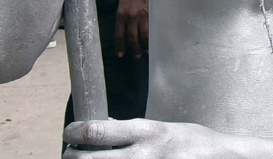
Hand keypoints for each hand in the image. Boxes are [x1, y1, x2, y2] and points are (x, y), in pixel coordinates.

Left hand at [64, 118, 222, 158]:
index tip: (70, 130)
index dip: (75, 131)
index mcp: (148, 133)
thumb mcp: (164, 128)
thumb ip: (133, 130)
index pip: (97, 131)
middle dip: (71, 155)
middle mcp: (141, 156)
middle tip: (70, 151)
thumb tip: (102, 126)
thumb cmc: (192, 143)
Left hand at [114, 0, 147, 58]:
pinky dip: (152, 35)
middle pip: (131, 37)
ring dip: (144, 45)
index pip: (119, 35)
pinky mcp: (151, 13)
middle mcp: (130, 17)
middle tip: (136, 56)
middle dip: (134, 48)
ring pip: (143, 34)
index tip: (121, 54)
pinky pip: (151, 27)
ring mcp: (142, 16)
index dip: (120, 46)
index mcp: (120, 15)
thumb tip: (125, 30)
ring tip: (146, 51)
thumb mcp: (121, 6)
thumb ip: (122, 18)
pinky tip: (154, 40)